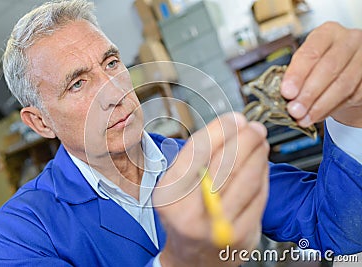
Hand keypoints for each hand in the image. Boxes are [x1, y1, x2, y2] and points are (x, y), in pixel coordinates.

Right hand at [153, 112, 269, 265]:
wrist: (192, 259)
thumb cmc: (183, 216)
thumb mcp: (174, 187)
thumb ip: (195, 158)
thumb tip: (230, 126)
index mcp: (170, 195)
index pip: (198, 151)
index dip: (221, 129)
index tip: (234, 118)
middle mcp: (192, 212)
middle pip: (226, 163)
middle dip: (245, 138)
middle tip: (253, 127)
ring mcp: (219, 226)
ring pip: (247, 178)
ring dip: (258, 153)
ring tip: (260, 141)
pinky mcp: (242, 235)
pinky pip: (259, 196)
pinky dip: (262, 174)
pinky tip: (261, 164)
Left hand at [281, 22, 361, 126]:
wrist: (346, 72)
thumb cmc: (320, 66)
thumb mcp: (306, 63)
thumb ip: (297, 75)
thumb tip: (286, 97)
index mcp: (327, 33)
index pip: (311, 52)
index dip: (297, 74)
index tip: (287, 92)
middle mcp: (349, 41)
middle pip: (329, 68)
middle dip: (308, 93)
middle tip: (294, 110)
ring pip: (343, 85)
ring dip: (319, 106)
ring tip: (304, 118)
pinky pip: (352, 96)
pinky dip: (331, 109)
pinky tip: (317, 115)